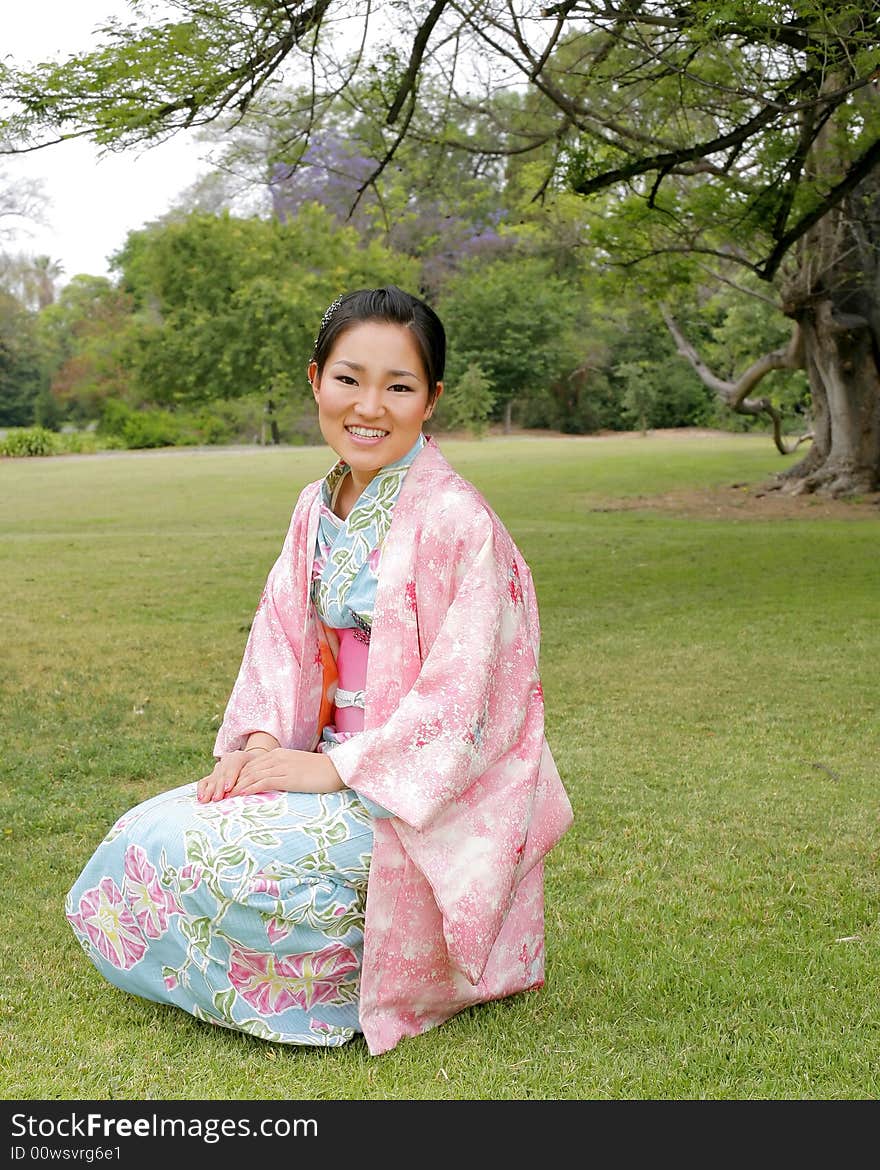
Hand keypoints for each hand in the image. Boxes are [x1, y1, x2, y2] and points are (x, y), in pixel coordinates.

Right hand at [197, 748, 262, 802]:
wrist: (253, 761)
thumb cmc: (259, 769)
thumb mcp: (261, 769)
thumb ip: (257, 776)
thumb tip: (253, 789)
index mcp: (240, 756)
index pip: (234, 765)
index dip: (230, 777)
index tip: (228, 788)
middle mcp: (226, 760)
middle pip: (222, 774)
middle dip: (219, 787)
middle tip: (218, 798)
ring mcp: (218, 768)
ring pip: (212, 778)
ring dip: (209, 790)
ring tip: (206, 800)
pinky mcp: (212, 775)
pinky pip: (204, 781)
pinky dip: (201, 789)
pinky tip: (201, 798)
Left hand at [225, 748, 343, 797]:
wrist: (338, 770)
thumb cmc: (321, 772)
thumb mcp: (299, 768)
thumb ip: (285, 771)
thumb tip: (275, 782)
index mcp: (280, 754)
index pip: (253, 764)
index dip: (238, 775)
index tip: (226, 785)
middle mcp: (278, 758)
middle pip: (249, 769)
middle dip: (232, 781)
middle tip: (219, 792)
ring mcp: (282, 767)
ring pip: (252, 775)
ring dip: (236, 786)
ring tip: (224, 796)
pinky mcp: (288, 777)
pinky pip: (263, 782)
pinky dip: (249, 788)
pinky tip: (240, 795)